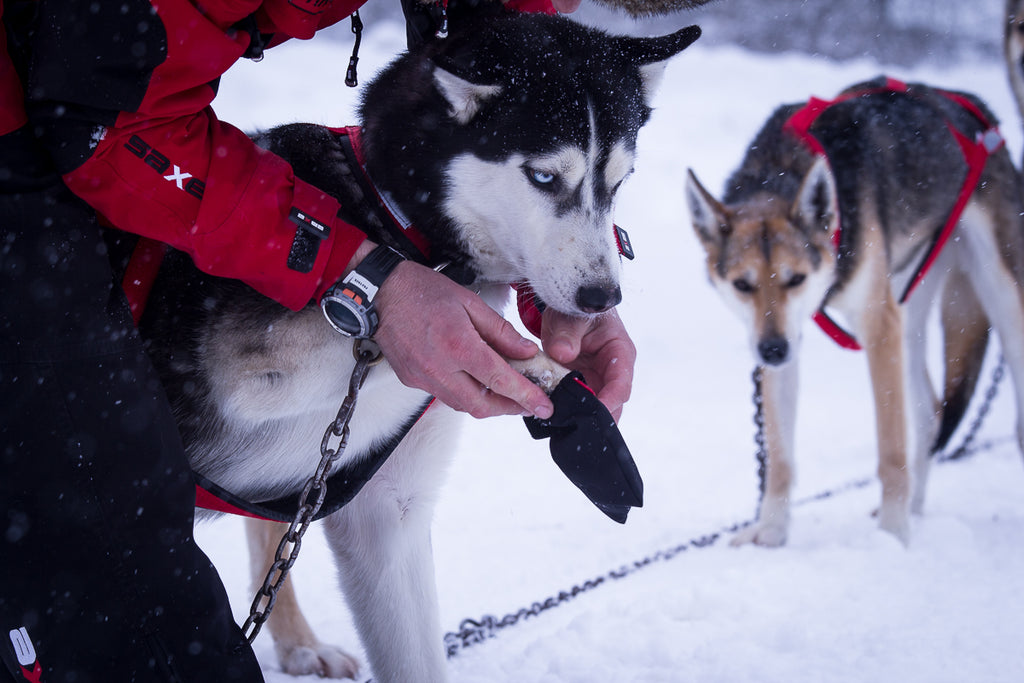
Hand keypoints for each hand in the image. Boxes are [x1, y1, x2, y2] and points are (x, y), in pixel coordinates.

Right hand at [372, 260, 554, 418]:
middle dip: (509, 409)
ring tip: (505, 392)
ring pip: (462, 405)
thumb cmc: (424, 291)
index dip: (526, 396)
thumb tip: (527, 352)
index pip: (500, 380)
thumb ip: (501, 331)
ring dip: (487, 403)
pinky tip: (474, 380)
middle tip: (528, 404)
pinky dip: (464, 393)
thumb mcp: (470, 302)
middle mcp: (439, 368)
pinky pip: (444, 395)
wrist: (380, 293)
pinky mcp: (411, 380)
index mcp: (458, 345)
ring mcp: (422, 378)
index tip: (544, 406)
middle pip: (481, 406)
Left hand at [540, 307, 635, 421]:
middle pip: (612, 405)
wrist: (566, 312)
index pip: (621, 384)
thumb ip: (567, 332)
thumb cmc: (575, 311)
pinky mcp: (581, 389)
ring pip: (594, 411)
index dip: (609, 402)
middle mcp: (613, 373)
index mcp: (620, 353)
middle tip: (576, 432)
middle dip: (594, 420)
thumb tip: (563, 353)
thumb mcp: (570, 316)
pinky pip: (577, 407)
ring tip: (563, 432)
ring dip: (580, 421)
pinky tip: (553, 424)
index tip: (592, 414)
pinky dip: (566, 416)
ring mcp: (597, 383)